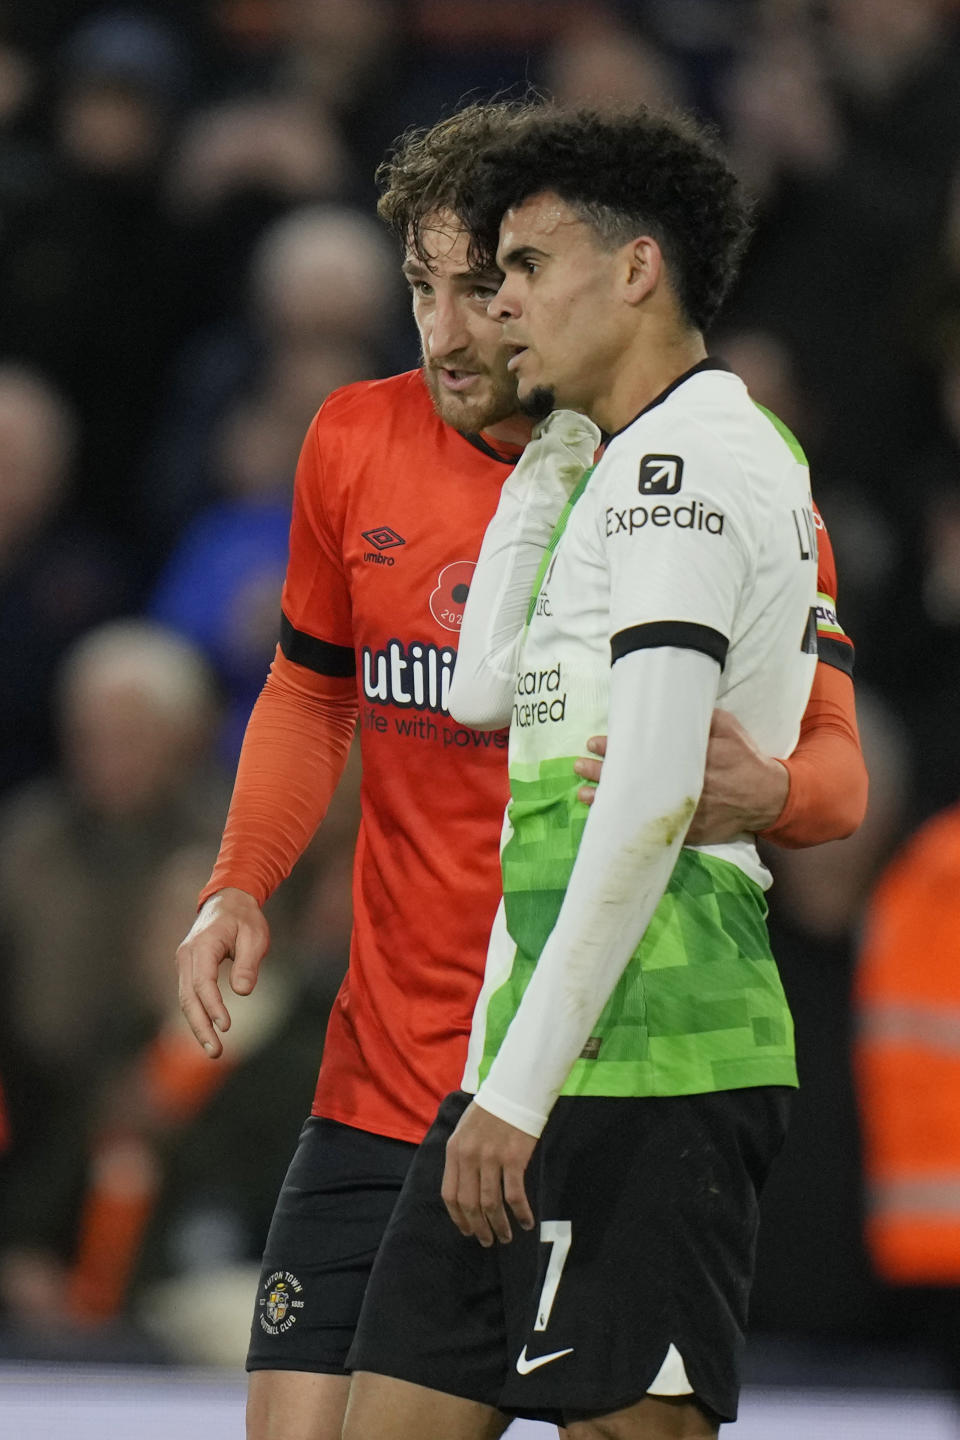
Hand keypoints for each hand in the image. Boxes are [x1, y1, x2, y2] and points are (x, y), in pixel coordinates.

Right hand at [176, 887, 269, 1056]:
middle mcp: (186, 956)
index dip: (213, 1006)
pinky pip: (190, 997)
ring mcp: (184, 964)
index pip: (203, 982)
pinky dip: (198, 1016)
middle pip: (188, 998)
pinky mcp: (189, 971)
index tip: (226, 1026)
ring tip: (214, 1050)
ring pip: (186, 1001)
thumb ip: (247, 963)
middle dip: (201, 1027)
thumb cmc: (244, 918)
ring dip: (198, 1026)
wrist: (228, 902)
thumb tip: (242, 992)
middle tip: (216, 1052)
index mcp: (202, 946)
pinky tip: (208, 1034)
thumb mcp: (254, 936)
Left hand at [441, 1101, 536, 1246]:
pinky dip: (521, 1213)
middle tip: (487, 1241)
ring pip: (491, 1204)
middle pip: (469, 1204)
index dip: (458, 1218)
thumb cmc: (490, 1111)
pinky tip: (526, 1222)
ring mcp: (491, 1158)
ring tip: (505, 1237)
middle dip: (478, 1228)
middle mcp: (469, 1157)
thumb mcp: (464, 1130)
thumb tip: (462, 1187)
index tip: (467, 1231)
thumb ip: (461, 1157)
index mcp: (454, 1151)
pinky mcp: (513, 1159)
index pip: (450, 1194)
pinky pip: (515, 1195)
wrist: (514, 1091)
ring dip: (499, 1225)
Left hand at [573, 712, 788, 841]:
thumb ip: (701, 718)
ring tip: (582, 795)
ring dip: (608, 802)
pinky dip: (629, 825)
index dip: (617, 749)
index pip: (644, 753)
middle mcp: (684, 786)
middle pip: (635, 781)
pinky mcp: (687, 832)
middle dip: (604, 774)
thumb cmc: (745, 758)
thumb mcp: (727, 728)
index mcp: (692, 758)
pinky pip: (652, 829)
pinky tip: (608, 821)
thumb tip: (671, 704)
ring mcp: (684, 812)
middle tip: (580, 766)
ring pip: (639, 808)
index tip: (595, 743)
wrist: (767, 797)